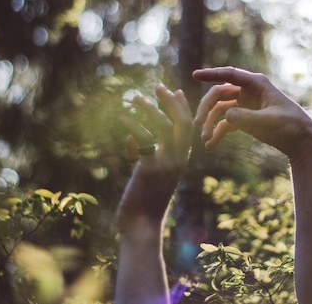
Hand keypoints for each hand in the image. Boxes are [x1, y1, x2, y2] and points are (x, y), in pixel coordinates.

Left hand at [116, 84, 192, 234]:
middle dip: (170, 101)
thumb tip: (136, 140)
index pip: (188, 127)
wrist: (141, 225)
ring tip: (133, 98)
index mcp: (182, 159)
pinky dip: (133, 126)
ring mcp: (166, 163)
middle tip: (157, 86)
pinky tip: (123, 119)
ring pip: (163, 126)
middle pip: (181, 121)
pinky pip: (144, 139)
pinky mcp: (150, 168)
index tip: (172, 90)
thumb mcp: (153, 175)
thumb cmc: (144, 201)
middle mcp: (179, 159)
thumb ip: (151, 157)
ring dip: (149, 108)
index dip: (182, 107)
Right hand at [192, 67, 311, 157]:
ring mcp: (245, 105)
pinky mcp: (245, 119)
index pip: (230, 74)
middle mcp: (248, 91)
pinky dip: (217, 133)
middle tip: (197, 123)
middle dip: (206, 108)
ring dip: (210, 123)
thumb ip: (246, 118)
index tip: (195, 75)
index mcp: (257, 84)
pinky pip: (226, 123)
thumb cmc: (291, 126)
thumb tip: (226, 115)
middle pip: (219, 94)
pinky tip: (210, 144)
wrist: (302, 142)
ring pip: (220, 110)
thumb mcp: (268, 122)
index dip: (211, 74)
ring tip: (204, 139)